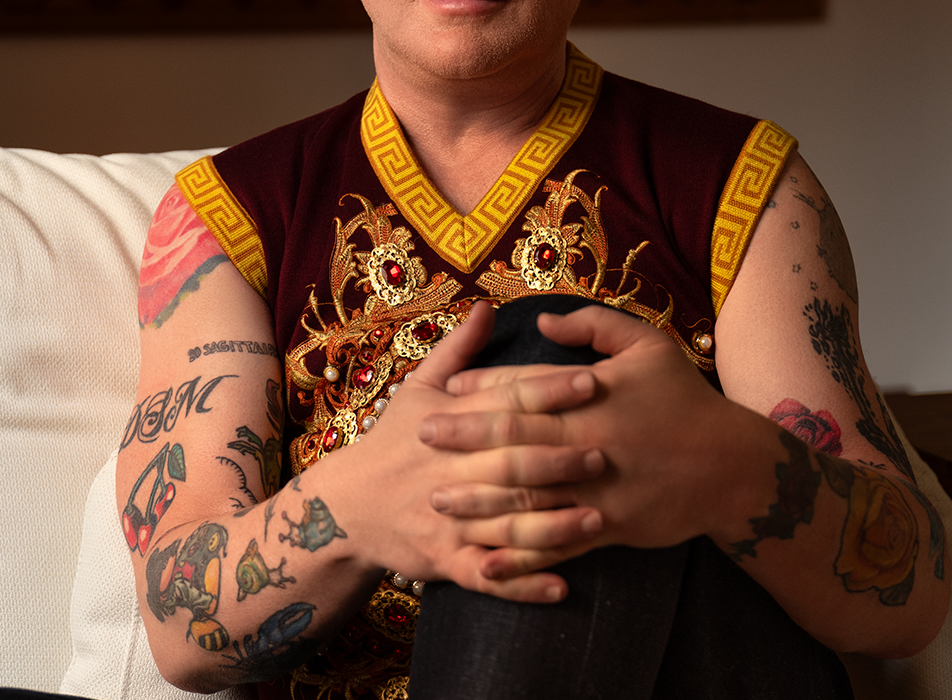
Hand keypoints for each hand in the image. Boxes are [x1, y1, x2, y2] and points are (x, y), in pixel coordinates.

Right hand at [322, 302, 606, 601]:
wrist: (344, 507)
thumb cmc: (392, 442)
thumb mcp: (417, 390)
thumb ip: (458, 351)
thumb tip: (486, 306)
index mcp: (448, 423)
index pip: (504, 402)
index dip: (548, 391)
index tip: (592, 381)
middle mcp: (450, 471)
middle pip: (510, 463)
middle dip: (559, 459)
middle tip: (606, 454)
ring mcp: (448, 520)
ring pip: (505, 524)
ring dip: (553, 525)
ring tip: (597, 519)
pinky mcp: (445, 561)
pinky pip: (488, 577)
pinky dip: (523, 584)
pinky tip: (561, 587)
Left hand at [421, 305, 744, 577]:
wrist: (733, 466)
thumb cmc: (686, 400)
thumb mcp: (649, 346)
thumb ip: (594, 326)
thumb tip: (543, 320)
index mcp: (593, 396)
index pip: (526, 387)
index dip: (482, 389)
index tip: (447, 392)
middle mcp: (588, 441)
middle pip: (515, 438)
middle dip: (464, 438)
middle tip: (421, 437)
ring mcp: (597, 488)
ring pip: (527, 495)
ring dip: (480, 499)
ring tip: (437, 498)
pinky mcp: (609, 527)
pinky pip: (556, 542)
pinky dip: (521, 554)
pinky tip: (486, 559)